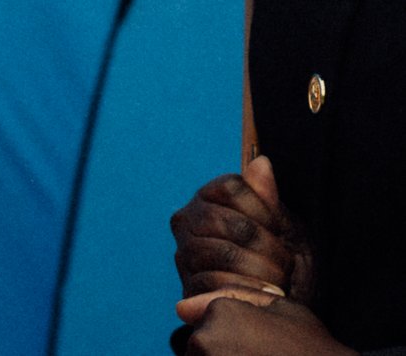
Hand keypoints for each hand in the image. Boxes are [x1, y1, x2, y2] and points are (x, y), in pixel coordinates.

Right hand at [172, 157, 311, 303]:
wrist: (283, 310)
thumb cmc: (286, 266)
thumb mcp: (287, 230)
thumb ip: (269, 199)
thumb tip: (262, 162)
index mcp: (210, 200)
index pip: (231, 187)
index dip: (262, 209)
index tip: (280, 230)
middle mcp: (188, 222)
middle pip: (222, 219)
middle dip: (261, 244)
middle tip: (285, 264)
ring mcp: (185, 255)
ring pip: (217, 251)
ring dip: (256, 270)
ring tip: (277, 283)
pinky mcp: (188, 287)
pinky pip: (212, 284)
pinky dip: (244, 291)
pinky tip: (261, 297)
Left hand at [180, 293, 351, 354]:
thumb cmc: (314, 350)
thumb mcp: (286, 312)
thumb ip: (235, 299)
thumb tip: (180, 309)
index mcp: (221, 312)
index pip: (205, 329)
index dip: (236, 343)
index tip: (261, 350)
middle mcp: (206, 338)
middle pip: (199, 350)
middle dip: (224, 355)